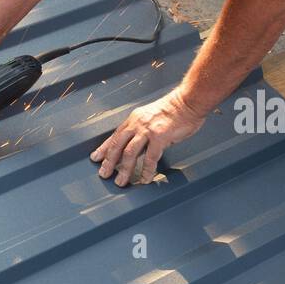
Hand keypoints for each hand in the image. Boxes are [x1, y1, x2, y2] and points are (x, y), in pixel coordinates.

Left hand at [90, 88, 207, 185]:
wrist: (188, 101)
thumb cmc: (174, 110)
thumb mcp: (150, 117)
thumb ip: (141, 132)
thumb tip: (134, 149)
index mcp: (133, 119)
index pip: (114, 136)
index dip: (103, 149)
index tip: (96, 158)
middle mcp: (137, 124)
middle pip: (117, 146)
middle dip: (109, 162)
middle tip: (104, 174)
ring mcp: (147, 131)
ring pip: (129, 154)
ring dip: (124, 170)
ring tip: (121, 182)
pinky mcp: (159, 137)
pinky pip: (150, 158)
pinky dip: (146, 171)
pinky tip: (144, 179)